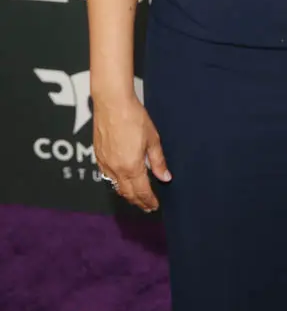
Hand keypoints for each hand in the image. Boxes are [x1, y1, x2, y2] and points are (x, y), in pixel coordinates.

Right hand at [93, 93, 171, 211]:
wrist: (112, 104)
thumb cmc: (133, 117)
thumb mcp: (152, 139)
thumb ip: (158, 161)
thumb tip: (164, 177)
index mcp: (131, 166)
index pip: (142, 191)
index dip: (149, 201)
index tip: (154, 206)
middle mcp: (116, 169)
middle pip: (127, 193)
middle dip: (138, 201)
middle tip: (147, 206)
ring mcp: (105, 164)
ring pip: (116, 187)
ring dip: (127, 194)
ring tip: (136, 197)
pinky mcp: (98, 157)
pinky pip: (107, 177)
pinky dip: (115, 183)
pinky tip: (121, 181)